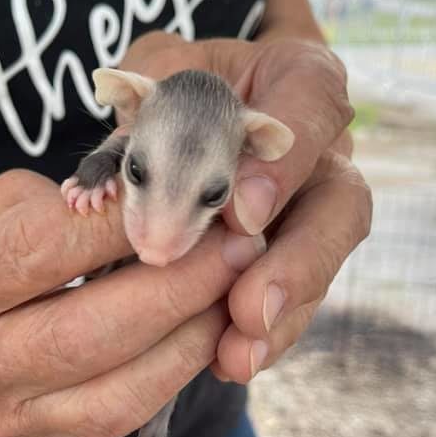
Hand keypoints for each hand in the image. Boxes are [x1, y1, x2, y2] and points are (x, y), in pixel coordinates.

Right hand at [0, 170, 263, 436]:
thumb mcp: (2, 198)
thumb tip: (150, 210)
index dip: (127, 223)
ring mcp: (3, 422)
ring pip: (119, 401)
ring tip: (235, 302)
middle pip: (88, 334)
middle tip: (237, 249)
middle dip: (179, 288)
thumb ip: (68, 202)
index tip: (189, 196)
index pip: (47, 250)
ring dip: (193, 349)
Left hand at [121, 31, 372, 381]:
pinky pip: (295, 293)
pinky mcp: (295, 249)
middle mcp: (318, 147)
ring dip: (283, 314)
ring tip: (238, 355)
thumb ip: (135, 115)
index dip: (287, 160)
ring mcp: (312, 204)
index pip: (312, 101)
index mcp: (292, 80)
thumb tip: (95, 199)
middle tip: (250, 308)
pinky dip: (264, 332)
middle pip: (340, 201)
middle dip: (299, 261)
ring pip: (323, 260)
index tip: (241, 214)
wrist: (198, 104)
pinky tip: (228, 361)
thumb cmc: (175, 85)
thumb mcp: (151, 76)